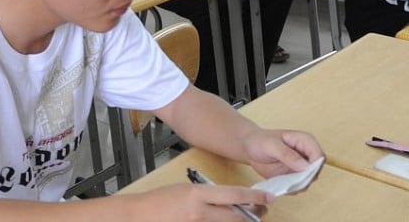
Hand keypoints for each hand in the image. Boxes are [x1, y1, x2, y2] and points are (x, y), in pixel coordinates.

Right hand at [121, 182, 270, 220]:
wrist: (141, 215)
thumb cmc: (160, 200)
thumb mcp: (185, 190)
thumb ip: (207, 196)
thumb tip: (228, 201)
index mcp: (197, 194)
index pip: (234, 195)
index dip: (254, 197)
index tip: (267, 197)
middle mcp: (200, 212)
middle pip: (237, 216)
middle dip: (254, 215)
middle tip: (262, 211)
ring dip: (241, 221)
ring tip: (248, 217)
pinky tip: (225, 221)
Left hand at [243, 129, 323, 179]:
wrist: (250, 147)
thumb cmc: (260, 140)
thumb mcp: (271, 145)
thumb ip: (287, 154)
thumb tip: (304, 166)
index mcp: (305, 141)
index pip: (319, 156)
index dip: (314, 167)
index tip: (300, 173)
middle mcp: (307, 154)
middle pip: (316, 171)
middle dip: (304, 178)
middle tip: (288, 180)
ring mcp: (302, 167)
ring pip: (309, 181)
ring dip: (297, 185)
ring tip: (281, 181)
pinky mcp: (295, 176)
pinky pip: (299, 187)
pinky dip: (291, 188)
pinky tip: (280, 184)